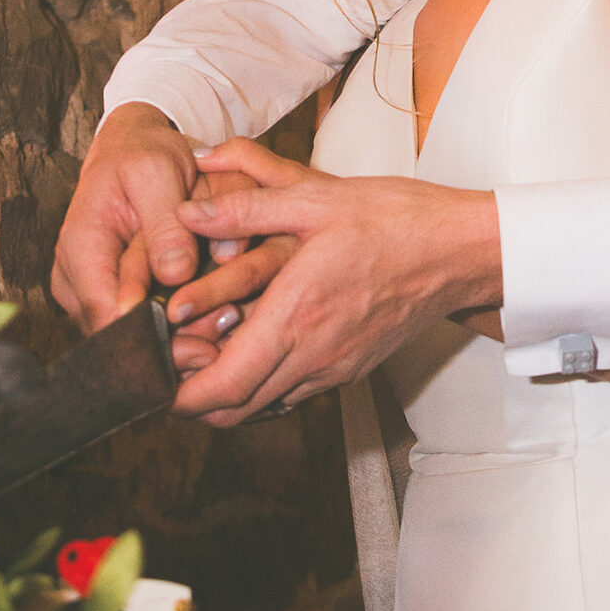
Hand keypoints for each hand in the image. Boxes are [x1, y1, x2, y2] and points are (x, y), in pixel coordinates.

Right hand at [51, 103, 207, 333]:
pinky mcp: (108, 296)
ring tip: (225, 326)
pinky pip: (136, 325)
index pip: (106, 315)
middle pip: (119, 335)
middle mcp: (75, 279)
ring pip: (129, 337)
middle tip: (222, 342)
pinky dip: (173, 328)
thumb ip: (167, 224)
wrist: (130, 150)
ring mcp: (88, 292)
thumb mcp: (158, 174)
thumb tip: (174, 274)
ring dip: (177, 339)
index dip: (151, 338)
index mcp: (80, 247)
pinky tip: (210, 320)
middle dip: (172, 344)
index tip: (201, 343)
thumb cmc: (141, 156)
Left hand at [167, 138, 501, 425]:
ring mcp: (334, 368)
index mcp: (295, 318)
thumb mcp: (315, 200)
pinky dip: (261, 385)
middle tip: (164, 367)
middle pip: (234, 409)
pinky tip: (251, 349)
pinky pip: (292, 393)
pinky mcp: (350, 368)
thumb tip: (186, 213)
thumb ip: (244, 208)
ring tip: (200, 355)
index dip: (178, 395)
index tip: (151, 378)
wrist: (459, 251)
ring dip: (226, 392)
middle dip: (191, 399)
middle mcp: (313, 356)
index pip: (223, 386)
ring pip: (263, 407)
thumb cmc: (395, 222)